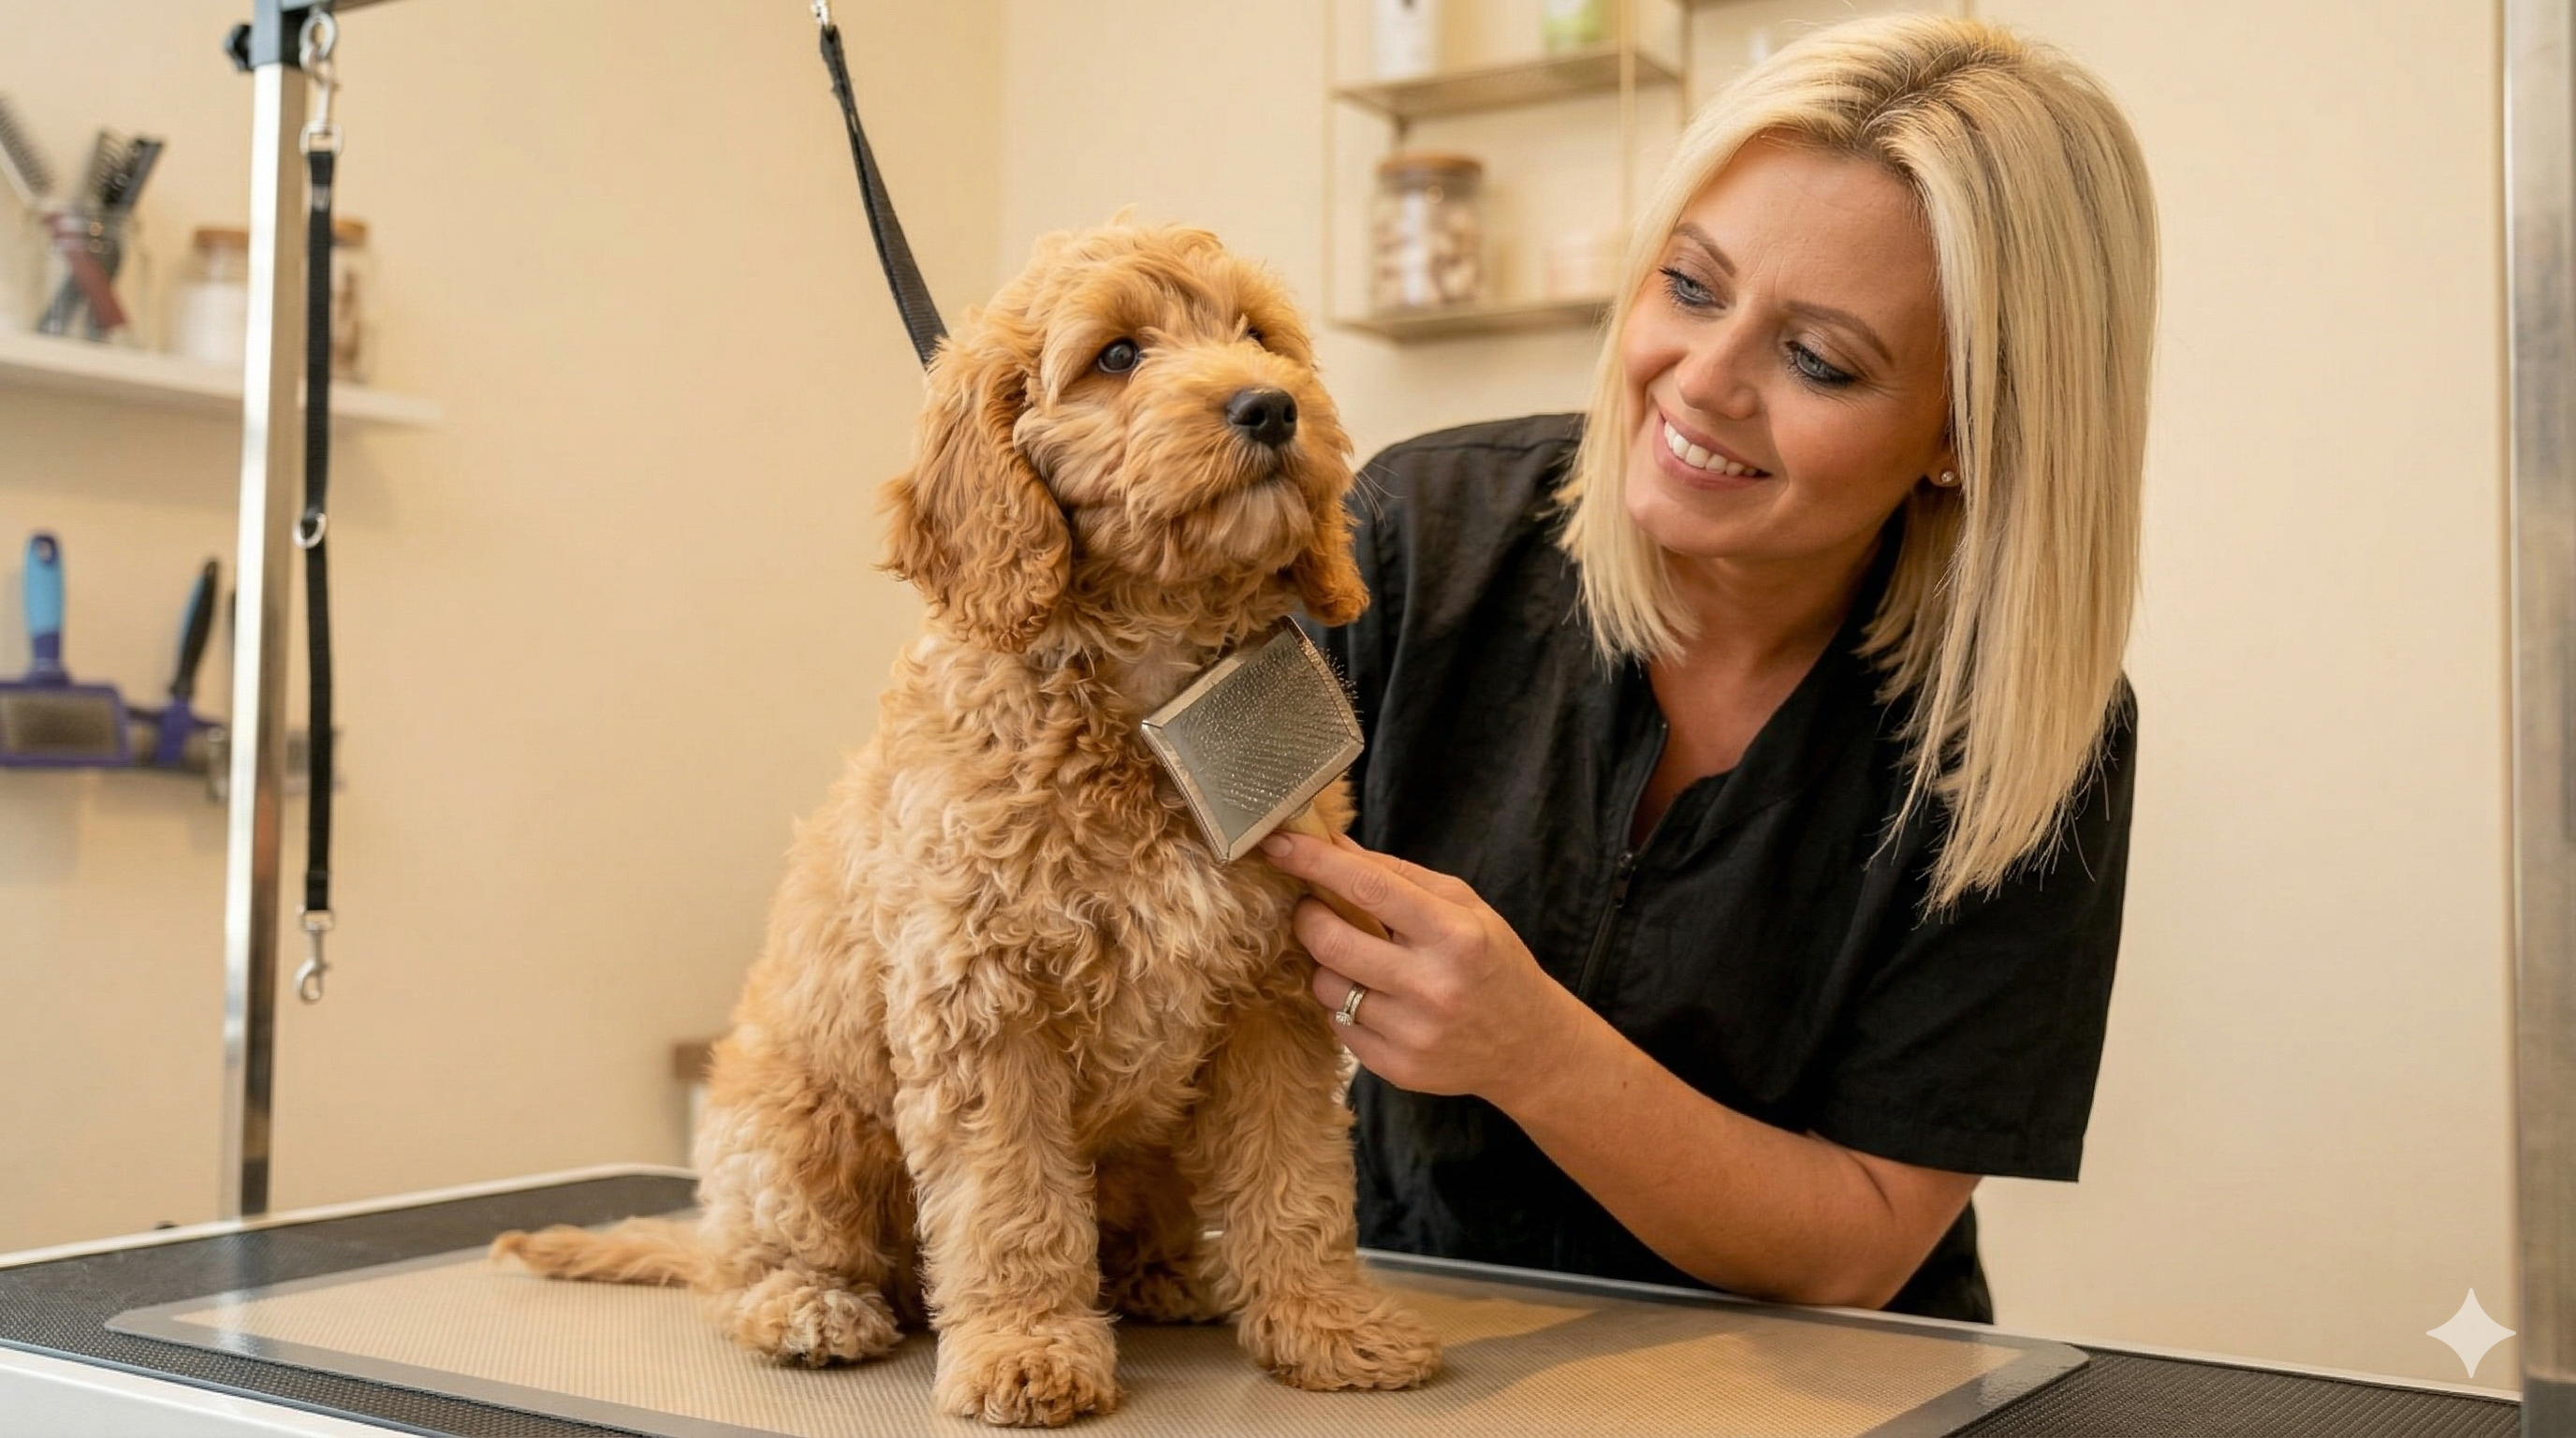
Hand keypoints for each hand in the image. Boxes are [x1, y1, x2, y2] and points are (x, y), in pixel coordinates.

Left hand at [1259, 830, 1590, 1106]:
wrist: (1529, 1047)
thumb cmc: (1492, 963)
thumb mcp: (1464, 907)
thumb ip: (1396, 875)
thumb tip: (1332, 842)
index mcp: (1455, 934)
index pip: (1367, 888)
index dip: (1315, 861)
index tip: (1278, 843)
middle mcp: (1433, 985)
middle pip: (1330, 941)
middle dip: (1307, 916)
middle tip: (1312, 908)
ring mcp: (1413, 1033)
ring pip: (1326, 986)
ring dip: (1327, 965)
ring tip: (1358, 961)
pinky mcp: (1397, 1068)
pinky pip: (1338, 1026)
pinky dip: (1345, 1006)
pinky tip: (1376, 1000)